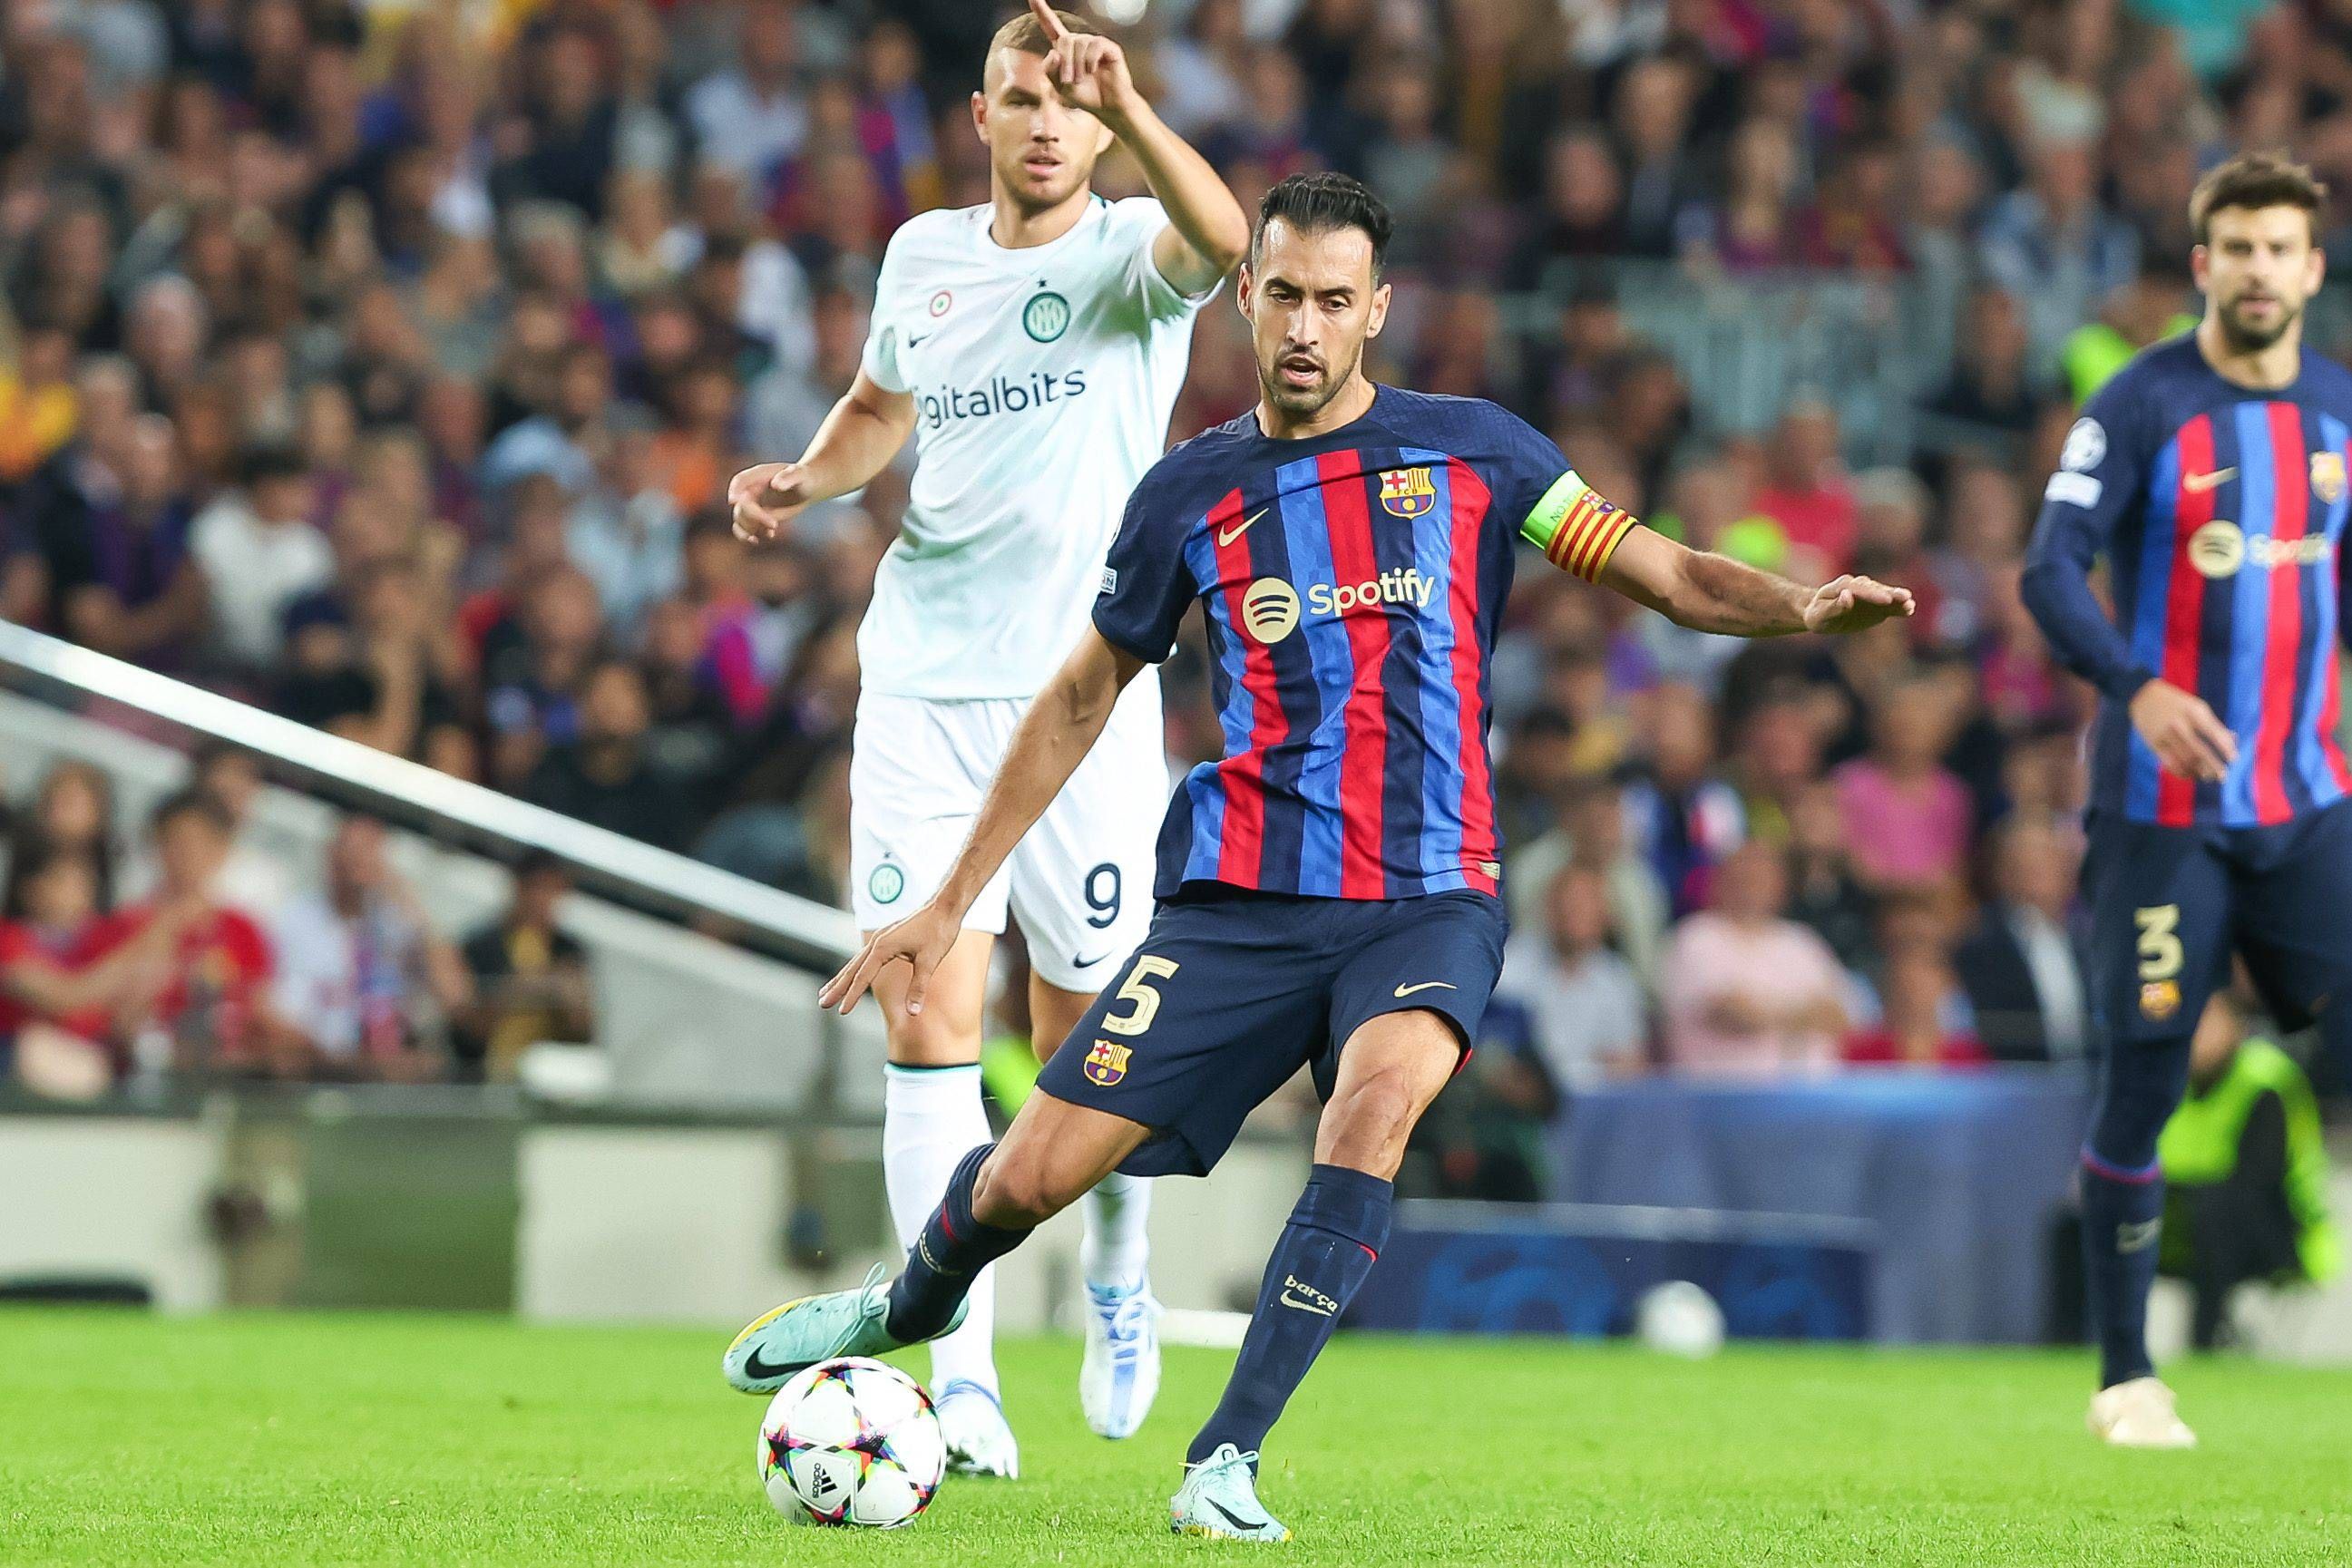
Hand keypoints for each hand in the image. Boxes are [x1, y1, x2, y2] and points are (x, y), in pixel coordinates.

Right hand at [728, 461, 814, 543]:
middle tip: (774, 524)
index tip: (733, 501)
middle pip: (741, 505)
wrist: (807, 488)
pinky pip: (745, 529)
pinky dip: (751, 535)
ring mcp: (752, 505)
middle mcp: (750, 490)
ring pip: (739, 519)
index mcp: (758, 475)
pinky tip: (770, 535)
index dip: (734, 490)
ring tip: (765, 536)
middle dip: (754, 517)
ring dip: (747, 530)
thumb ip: (789, 477)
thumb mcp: (800, 474)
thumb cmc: (803, 477)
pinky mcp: (757, 518)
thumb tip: (776, 485)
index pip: (740, 481)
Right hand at [817, 901, 961, 1016]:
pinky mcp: (886, 938)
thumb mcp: (930, 961)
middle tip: (822, 1004)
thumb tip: (913, 1012)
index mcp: (883, 947)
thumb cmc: (939, 931)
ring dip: (841, 978)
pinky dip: (854, 968)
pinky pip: (864, 957)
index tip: (842, 1011)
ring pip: (855, 962)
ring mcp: (881, 938)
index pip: (863, 976)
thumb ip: (919, 987)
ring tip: (827, 992)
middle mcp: (877, 942)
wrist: (945, 906)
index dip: (852, 996)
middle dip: (837, 988)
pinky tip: (851, 975)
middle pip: (852, 969)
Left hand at [1028, 0, 1137, 121]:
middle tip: (1069, 81)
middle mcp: (1079, 42)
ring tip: (1083, 79)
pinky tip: (1094, 70)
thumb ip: (1050, 70)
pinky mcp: (1108, 47)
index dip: (1042, 11)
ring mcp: (1094, 43)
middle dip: (1065, 62)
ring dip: (1078, 65)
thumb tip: (1054, 51)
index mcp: (1065, 49)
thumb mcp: (1059, 87)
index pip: (1051, 26)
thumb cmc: (1085, 95)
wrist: (1107, 106)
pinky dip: (1091, 60)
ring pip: (1079, 43)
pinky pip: (1095, 45)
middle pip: (1065, 39)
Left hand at [1802, 574, 1915, 634]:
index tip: (1886, 599)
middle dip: (1890, 593)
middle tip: (1904, 597)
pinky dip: (1899, 607)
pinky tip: (1910, 609)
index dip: (1873, 594)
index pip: (1859, 588)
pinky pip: (1889, 606)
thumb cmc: (1818, 616)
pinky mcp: (1877, 604)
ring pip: (1885, 595)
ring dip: (1898, 599)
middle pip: (1875, 588)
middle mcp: (1858, 586)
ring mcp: (1870, 594)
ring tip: (1910, 604)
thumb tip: (1847, 596)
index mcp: (1841, 586)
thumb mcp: (1820, 615)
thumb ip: (1833, 607)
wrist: (1823, 615)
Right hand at [2129, 678, 2237, 782]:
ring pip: (2185, 760)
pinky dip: (2182, 771)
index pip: (2213, 733)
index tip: (2233, 759)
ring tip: (2207, 776)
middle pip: (2200, 751)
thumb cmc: (2177, 703)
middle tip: (2223, 777)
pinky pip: (2170, 762)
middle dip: (2213, 766)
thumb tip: (2233, 741)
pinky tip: (2190, 774)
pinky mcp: (2154, 743)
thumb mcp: (2197, 708)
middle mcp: (2179, 724)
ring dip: (2198, 771)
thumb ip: (2214, 724)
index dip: (2225, 748)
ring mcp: (2165, 734)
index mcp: (2194, 712)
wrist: (2143, 697)